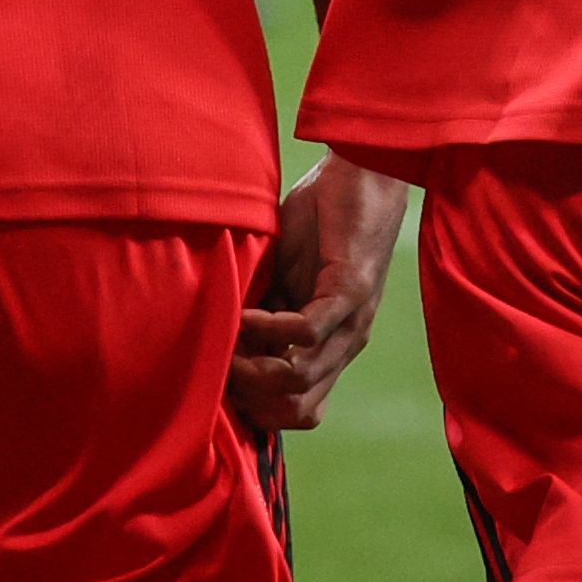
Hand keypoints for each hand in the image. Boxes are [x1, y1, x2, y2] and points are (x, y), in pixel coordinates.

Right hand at [231, 155, 412, 431]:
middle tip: (219, 366)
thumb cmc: (320, 221)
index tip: (223, 380)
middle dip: (251, 397)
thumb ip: (263, 311)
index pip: (299, 409)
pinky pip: (308, 329)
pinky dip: (271, 328)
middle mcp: (345, 343)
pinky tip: (248, 313)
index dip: (258, 407)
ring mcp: (352, 320)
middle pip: (299, 408)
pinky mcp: (351, 289)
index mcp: (329, 344)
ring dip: (255, 368)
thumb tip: (223, 342)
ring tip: (227, 345)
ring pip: (301, 378)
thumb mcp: (283, 277)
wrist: (362, 172)